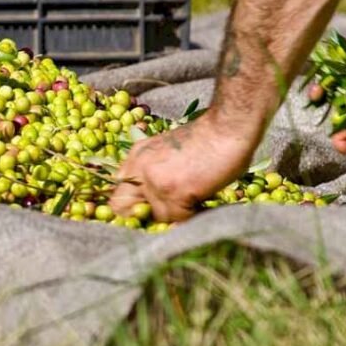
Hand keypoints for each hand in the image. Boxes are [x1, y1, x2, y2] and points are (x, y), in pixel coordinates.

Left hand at [110, 114, 255, 222]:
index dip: (130, 207)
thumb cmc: (208, 139)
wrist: (227, 127)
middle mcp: (139, 168)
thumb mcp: (168, 151)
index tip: (146, 213)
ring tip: (194, 201)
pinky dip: (193, 216)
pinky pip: (178, 219)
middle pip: (123, 209)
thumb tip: (153, 200)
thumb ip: (154, 171)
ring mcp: (154, 181)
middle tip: (168, 213)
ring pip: (157, 217)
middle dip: (144, 216)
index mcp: (136, 157)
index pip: (117, 193)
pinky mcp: (174, 192)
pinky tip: (203, 202)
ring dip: (176, 215)